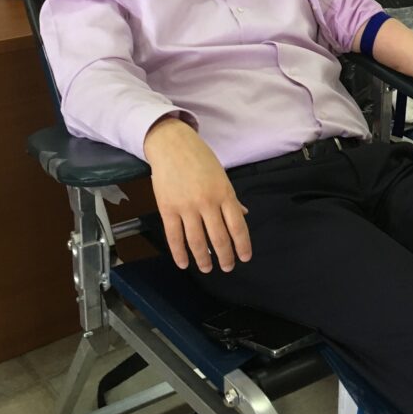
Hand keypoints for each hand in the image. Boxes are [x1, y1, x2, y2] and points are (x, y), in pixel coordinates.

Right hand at [144, 117, 251, 272]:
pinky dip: (179, 253)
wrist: (172, 145)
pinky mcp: (167, 209)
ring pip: (197, 241)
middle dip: (225, 256)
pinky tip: (184, 263)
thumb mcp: (221, 176)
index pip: (238, 226)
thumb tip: (243, 215)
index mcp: (224, 193)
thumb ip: (231, 198)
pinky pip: (174, 237)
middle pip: (219, 237)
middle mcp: (207, 202)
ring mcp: (186, 207)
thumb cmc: (200, 158)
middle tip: (228, 267)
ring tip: (207, 268)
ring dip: (203, 259)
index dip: (242, 245)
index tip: (244, 257)